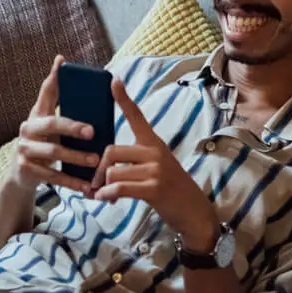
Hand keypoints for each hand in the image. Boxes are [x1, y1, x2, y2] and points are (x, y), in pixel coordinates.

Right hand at [9, 54, 98, 193]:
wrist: (20, 176)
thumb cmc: (43, 144)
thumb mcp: (49, 125)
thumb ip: (58, 101)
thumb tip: (62, 62)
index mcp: (36, 114)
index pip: (45, 92)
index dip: (53, 78)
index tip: (62, 63)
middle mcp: (27, 129)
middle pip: (51, 125)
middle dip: (72, 127)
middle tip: (92, 131)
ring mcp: (24, 150)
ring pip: (53, 154)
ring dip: (76, 158)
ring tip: (95, 161)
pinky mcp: (26, 170)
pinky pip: (52, 177)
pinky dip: (71, 182)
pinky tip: (86, 186)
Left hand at [91, 79, 218, 246]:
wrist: (194, 212)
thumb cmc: (171, 191)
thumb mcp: (156, 168)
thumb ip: (135, 161)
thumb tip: (107, 168)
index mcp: (154, 143)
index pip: (137, 116)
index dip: (124, 99)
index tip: (114, 80)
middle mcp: (155, 152)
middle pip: (111, 151)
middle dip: (99, 169)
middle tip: (97, 184)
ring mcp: (156, 169)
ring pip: (113, 172)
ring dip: (104, 186)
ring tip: (106, 196)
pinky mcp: (153, 188)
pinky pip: (120, 187)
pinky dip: (108, 195)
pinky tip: (106, 199)